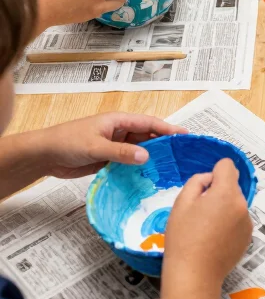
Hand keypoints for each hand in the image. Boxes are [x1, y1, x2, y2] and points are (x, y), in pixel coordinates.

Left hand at [31, 113, 187, 177]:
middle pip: (147, 137)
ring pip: (139, 151)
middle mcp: (119, 132)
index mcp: (118, 121)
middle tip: (182, 156)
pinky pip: (128, 162)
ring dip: (151, 158)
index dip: (168, 128)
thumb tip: (147, 155)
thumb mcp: (96, 146)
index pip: (148, 123)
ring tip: (170, 169)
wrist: (45, 155)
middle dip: (164, 145)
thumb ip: (121, 152)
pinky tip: (148, 178)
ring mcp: (114, 146)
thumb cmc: (67, 142)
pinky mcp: (108, 159)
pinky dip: (138, 169)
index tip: (185, 135)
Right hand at [164, 158, 252, 285]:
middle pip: (232, 186)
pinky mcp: (248, 237)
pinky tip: (215, 239)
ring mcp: (248, 222)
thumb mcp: (182, 203)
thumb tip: (210, 179)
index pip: (227, 165)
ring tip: (206, 229)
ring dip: (224, 208)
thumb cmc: (183, 238)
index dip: (214, 172)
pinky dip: (230, 223)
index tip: (204, 189)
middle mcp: (242, 205)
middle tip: (199, 212)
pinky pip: (239, 219)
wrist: (194, 275)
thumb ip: (197, 181)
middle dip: (218, 192)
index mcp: (226, 193)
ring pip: (235, 203)